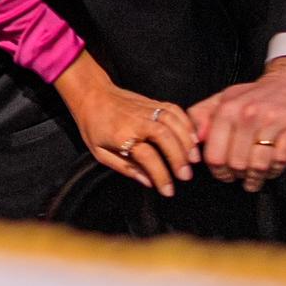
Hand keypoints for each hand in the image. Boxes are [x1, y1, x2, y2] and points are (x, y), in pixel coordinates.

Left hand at [53, 51, 194, 197]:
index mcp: (121, 135)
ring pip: (172, 122)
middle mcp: (136, 120)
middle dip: (178, 158)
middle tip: (186, 176)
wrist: (92, 95)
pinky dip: (186, 123)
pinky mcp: (153, 101)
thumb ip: (126, 168)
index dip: (160, 175)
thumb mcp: (101, 153)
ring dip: (186, 141)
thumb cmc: (94, 126)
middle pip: (163, 137)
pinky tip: (193, 138)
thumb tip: (149, 182)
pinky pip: (175, 110)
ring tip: (194, 160)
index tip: (168, 190)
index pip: (146, 156)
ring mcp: (146, 108)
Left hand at [190, 56, 285, 192]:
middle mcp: (248, 113)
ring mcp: (272, 120)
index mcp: (228, 108)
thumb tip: (196, 138)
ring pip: (258, 166)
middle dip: (237, 176)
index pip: (215, 154)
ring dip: (255, 178)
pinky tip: (270, 169)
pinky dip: (274, 171)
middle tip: (240, 176)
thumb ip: (203, 115)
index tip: (223, 174)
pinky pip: (280, 162)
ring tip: (254, 179)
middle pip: (236, 164)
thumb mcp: (226, 98)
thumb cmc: (257, 94)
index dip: (218, 171)